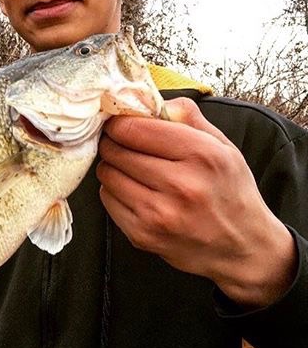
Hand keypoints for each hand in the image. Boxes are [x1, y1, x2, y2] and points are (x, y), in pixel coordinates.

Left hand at [96, 97, 296, 307]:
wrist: (241, 247)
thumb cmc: (230, 192)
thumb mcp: (223, 147)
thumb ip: (188, 118)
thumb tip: (149, 100)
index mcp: (202, 155)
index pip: (134, 128)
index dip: (120, 122)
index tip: (120, 123)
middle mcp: (181, 185)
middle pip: (116, 150)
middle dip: (114, 143)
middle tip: (121, 144)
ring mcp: (159, 214)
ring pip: (107, 174)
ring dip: (112, 167)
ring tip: (130, 169)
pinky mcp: (142, 235)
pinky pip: (107, 200)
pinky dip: (114, 191)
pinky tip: (133, 191)